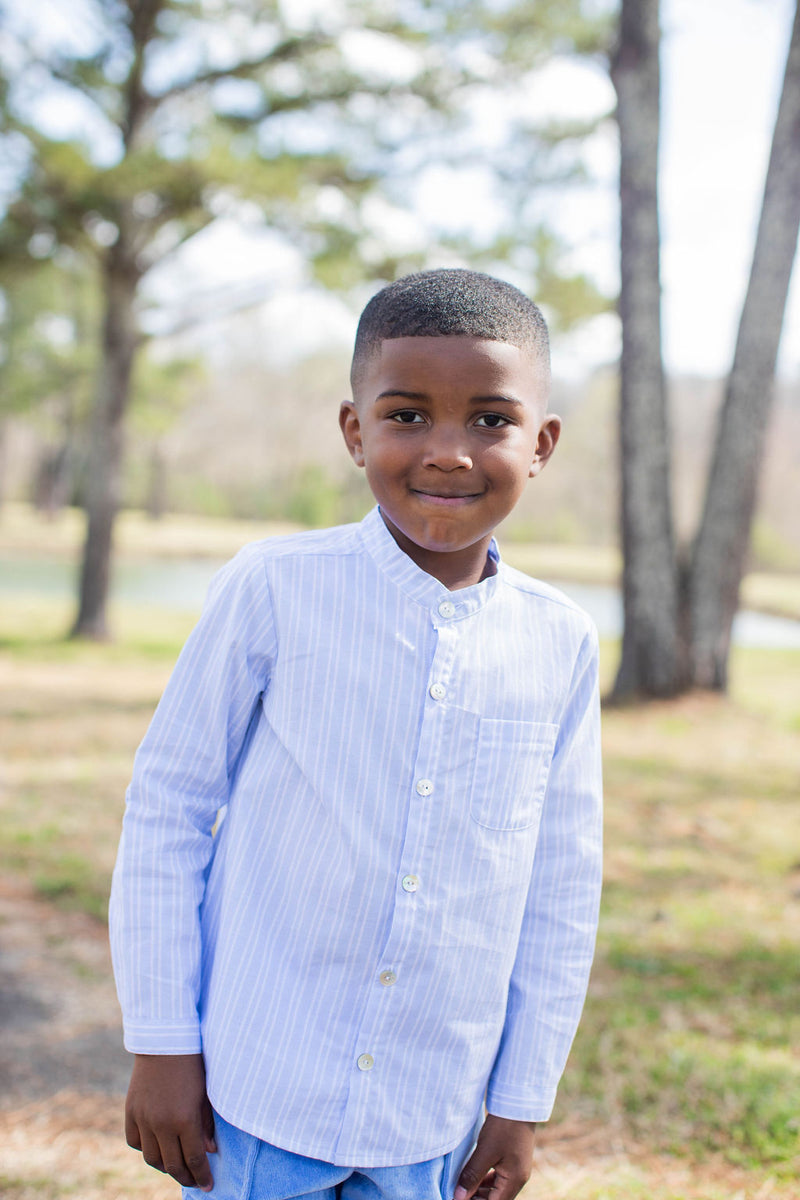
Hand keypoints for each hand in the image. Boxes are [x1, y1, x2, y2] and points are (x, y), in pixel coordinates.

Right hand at [125, 1052, 216, 1191]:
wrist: (165, 1042)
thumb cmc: (193, 1064)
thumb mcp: (206, 1094)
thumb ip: (206, 1125)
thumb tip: (210, 1151)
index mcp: (184, 1119)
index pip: (194, 1159)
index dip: (202, 1176)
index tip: (208, 1186)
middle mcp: (161, 1123)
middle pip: (172, 1165)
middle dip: (186, 1177)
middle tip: (194, 1181)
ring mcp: (143, 1118)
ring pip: (152, 1158)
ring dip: (165, 1166)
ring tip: (176, 1165)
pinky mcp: (131, 1111)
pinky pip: (136, 1142)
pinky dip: (146, 1149)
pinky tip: (157, 1146)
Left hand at [453, 1114, 535, 1199]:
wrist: (518, 1102)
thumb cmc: (503, 1127)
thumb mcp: (484, 1152)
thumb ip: (472, 1176)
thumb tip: (459, 1197)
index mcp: (515, 1180)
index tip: (459, 1199)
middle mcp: (519, 1178)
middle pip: (496, 1199)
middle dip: (478, 1199)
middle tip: (459, 1193)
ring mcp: (517, 1168)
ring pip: (497, 1189)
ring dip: (481, 1191)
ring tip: (463, 1186)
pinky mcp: (514, 1159)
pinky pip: (499, 1178)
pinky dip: (486, 1180)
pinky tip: (474, 1176)